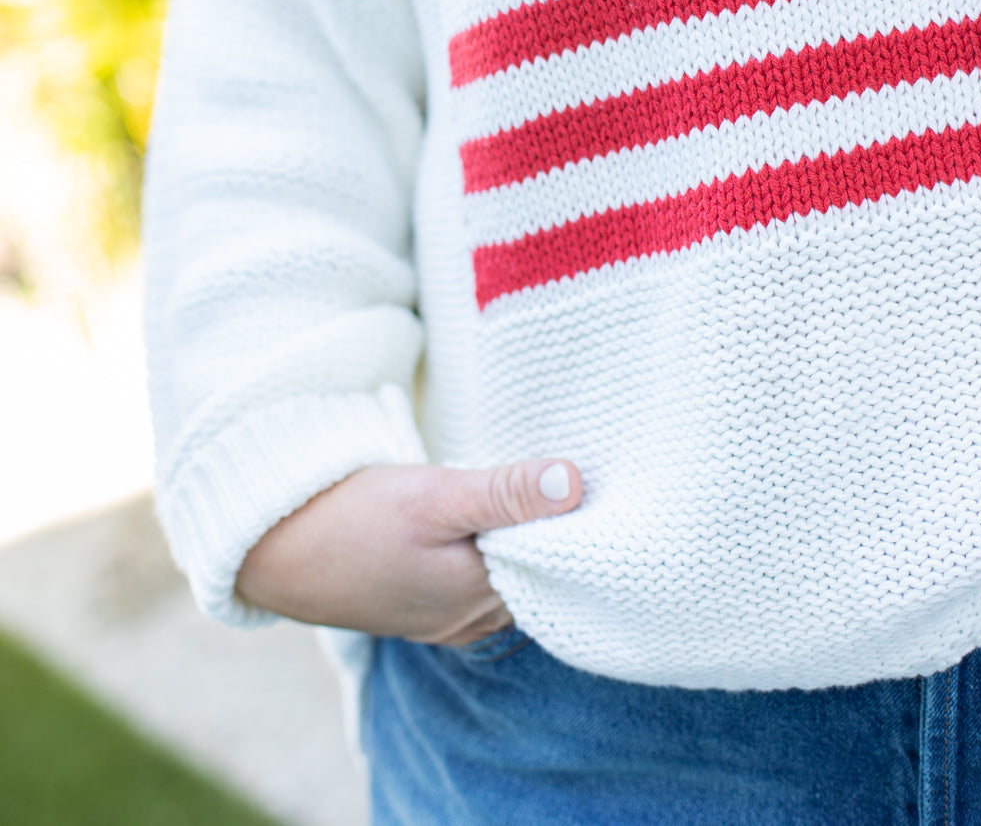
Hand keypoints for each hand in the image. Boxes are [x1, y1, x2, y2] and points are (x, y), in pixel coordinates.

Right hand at [235, 458, 581, 644]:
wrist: (274, 549)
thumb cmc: (352, 522)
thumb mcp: (435, 496)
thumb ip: (505, 493)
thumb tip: (575, 483)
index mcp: (484, 598)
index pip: (560, 563)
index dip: (579, 519)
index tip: (596, 476)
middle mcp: (474, 619)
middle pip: (538, 571)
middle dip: (554, 528)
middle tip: (575, 470)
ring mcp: (450, 617)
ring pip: (510, 574)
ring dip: (522, 536)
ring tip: (536, 486)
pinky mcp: (428, 602)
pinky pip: (482, 577)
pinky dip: (493, 547)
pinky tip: (492, 516)